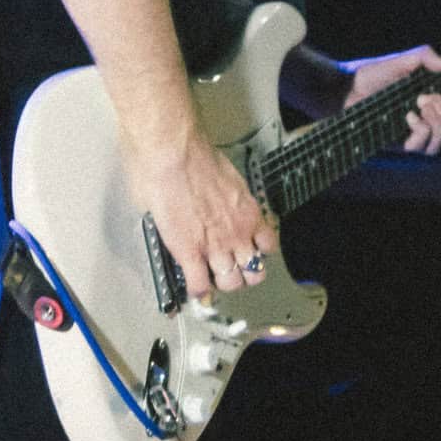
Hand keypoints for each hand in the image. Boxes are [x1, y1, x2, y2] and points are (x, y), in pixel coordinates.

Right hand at [122, 128, 277, 301]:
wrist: (173, 151)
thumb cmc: (193, 153)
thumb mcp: (223, 175)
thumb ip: (222, 195)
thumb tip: (211, 198)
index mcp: (248, 211)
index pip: (267, 246)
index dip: (256, 252)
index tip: (247, 250)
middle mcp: (237, 232)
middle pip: (254, 272)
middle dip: (244, 273)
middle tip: (231, 268)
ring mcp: (215, 246)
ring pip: (230, 283)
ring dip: (221, 283)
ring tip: (210, 278)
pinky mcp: (189, 252)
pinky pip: (198, 285)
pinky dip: (196, 289)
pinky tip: (191, 283)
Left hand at [343, 45, 440, 154]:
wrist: (345, 89)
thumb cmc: (369, 75)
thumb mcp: (400, 60)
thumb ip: (425, 57)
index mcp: (422, 105)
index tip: (433, 94)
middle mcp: (417, 122)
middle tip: (426, 100)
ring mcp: (406, 135)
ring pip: (436, 145)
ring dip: (438, 127)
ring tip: (421, 108)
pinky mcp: (395, 145)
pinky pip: (419, 149)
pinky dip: (421, 132)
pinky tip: (409, 116)